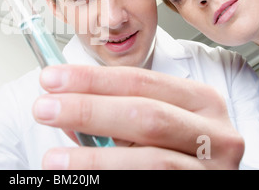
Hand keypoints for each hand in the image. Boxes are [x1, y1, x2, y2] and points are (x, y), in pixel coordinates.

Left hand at [34, 65, 244, 168]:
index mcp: (200, 101)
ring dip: (94, 159)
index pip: (140, 81)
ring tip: (54, 158)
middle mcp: (214, 134)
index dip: (92, 79)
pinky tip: (80, 179)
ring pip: (150, 160)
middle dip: (88, 110)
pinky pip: (149, 184)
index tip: (52, 79)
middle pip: (145, 116)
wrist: (194, 176)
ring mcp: (211, 170)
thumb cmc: (172, 148)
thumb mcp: (149, 124)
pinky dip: (109, 179)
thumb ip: (112, 114)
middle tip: (44, 109)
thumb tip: (63, 106)